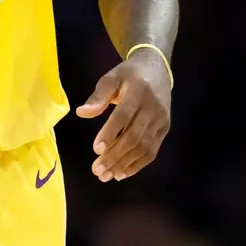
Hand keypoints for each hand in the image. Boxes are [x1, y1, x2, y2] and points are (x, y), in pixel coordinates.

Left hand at [75, 49, 170, 181]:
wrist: (158, 69)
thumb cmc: (128, 75)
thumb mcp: (111, 77)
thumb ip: (98, 96)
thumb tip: (81, 113)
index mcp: (138, 92)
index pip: (124, 116)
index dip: (110, 133)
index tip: (95, 149)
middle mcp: (153, 108)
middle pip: (134, 136)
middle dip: (115, 155)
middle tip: (97, 169)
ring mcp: (161, 120)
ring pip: (144, 147)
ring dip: (124, 164)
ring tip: (106, 175)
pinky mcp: (164, 129)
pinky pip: (152, 151)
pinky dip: (137, 165)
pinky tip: (122, 173)